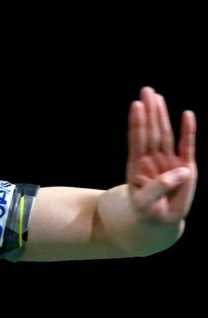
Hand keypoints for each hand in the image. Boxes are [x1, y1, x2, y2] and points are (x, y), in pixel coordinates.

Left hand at [127, 87, 197, 224]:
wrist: (159, 221)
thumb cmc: (148, 211)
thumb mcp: (146, 203)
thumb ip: (160, 187)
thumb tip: (182, 170)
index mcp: (138, 166)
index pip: (138, 140)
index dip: (138, 123)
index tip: (136, 106)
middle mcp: (152, 159)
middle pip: (151, 131)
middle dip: (149, 111)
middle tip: (146, 90)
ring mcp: (168, 161)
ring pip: (165, 134)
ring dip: (162, 116)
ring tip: (157, 97)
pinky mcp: (185, 166)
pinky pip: (187, 146)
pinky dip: (188, 131)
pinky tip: (187, 116)